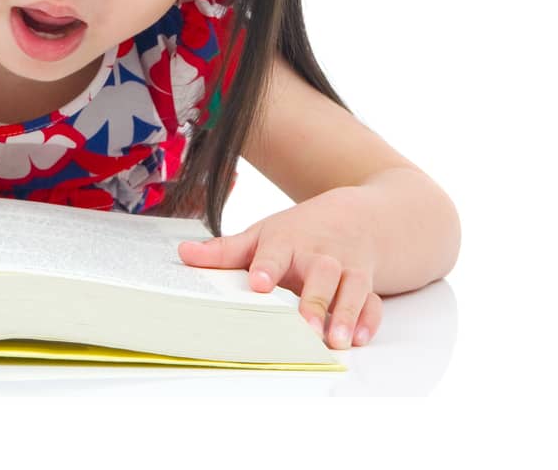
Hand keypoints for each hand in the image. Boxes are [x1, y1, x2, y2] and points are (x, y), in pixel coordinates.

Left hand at [177, 185, 381, 349]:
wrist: (357, 216)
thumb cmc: (301, 231)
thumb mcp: (262, 234)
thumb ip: (226, 250)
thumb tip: (184, 255)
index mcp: (288, 241)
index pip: (275, 253)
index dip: (266, 267)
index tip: (258, 283)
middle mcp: (320, 254)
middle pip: (320, 274)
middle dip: (314, 301)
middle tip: (306, 328)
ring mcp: (348, 268)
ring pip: (352, 288)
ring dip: (346, 314)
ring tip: (336, 341)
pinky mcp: (368, 283)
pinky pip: (374, 301)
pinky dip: (371, 319)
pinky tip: (361, 338)